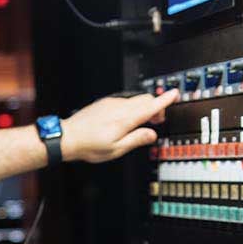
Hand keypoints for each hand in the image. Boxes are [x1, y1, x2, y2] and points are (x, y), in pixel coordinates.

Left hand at [61, 89, 179, 163]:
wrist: (67, 137)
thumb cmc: (89, 145)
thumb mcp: (116, 149)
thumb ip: (136, 140)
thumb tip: (151, 135)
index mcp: (125, 119)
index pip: (150, 106)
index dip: (165, 100)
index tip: (175, 94)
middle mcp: (119, 108)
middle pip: (145, 99)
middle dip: (156, 107)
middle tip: (157, 120)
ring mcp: (111, 103)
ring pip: (134, 100)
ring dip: (143, 107)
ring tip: (142, 122)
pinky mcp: (104, 103)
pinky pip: (124, 101)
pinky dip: (132, 107)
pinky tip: (127, 120)